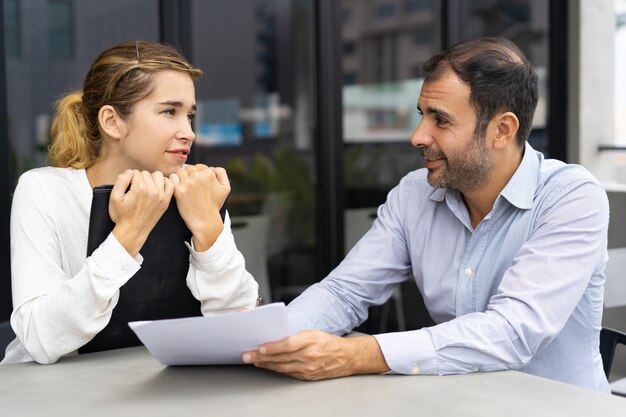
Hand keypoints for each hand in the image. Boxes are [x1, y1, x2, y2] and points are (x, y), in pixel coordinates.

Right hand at [109, 170, 174, 255]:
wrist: (133, 231)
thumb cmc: (122, 215)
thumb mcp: (114, 197)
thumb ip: (121, 180)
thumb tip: (130, 171)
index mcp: (139, 189)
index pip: (135, 172)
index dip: (129, 179)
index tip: (128, 188)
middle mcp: (152, 191)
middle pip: (146, 173)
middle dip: (139, 179)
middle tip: (135, 190)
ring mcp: (161, 196)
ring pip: (158, 175)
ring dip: (151, 179)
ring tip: (145, 188)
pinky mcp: (166, 201)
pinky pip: (170, 184)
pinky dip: (164, 183)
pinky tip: (157, 188)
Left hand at [169, 164, 229, 251]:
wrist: (205, 220)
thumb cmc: (215, 205)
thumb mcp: (225, 189)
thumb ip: (222, 173)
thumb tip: (212, 167)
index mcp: (208, 174)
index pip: (200, 167)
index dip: (198, 174)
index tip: (198, 183)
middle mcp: (198, 176)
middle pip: (189, 168)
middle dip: (189, 175)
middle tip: (190, 186)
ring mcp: (188, 183)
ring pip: (180, 172)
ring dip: (181, 178)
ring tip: (183, 186)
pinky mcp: (179, 190)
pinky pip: (172, 178)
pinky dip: (173, 181)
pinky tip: (177, 188)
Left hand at [242, 330, 389, 380]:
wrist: (347, 358)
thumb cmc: (329, 342)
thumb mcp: (313, 333)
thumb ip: (295, 336)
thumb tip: (276, 338)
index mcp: (310, 341)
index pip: (287, 345)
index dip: (272, 347)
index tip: (259, 347)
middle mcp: (308, 356)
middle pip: (280, 358)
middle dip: (261, 357)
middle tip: (247, 355)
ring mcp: (307, 369)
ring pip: (281, 367)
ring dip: (265, 365)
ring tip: (252, 361)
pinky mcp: (307, 377)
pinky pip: (288, 373)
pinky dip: (276, 369)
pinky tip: (267, 366)